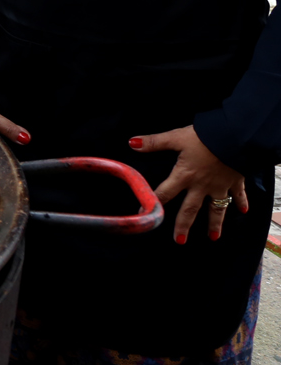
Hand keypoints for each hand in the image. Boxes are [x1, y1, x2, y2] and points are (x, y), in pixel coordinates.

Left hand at [133, 125, 247, 243]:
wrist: (236, 137)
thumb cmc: (205, 137)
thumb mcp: (177, 137)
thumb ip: (155, 142)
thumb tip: (132, 143)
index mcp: (185, 175)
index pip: (165, 192)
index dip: (154, 203)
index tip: (146, 217)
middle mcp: (202, 185)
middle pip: (190, 209)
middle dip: (184, 225)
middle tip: (179, 241)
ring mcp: (220, 185)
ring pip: (217, 209)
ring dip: (215, 223)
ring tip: (214, 237)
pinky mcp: (235, 181)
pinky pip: (238, 195)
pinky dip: (242, 202)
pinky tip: (244, 211)